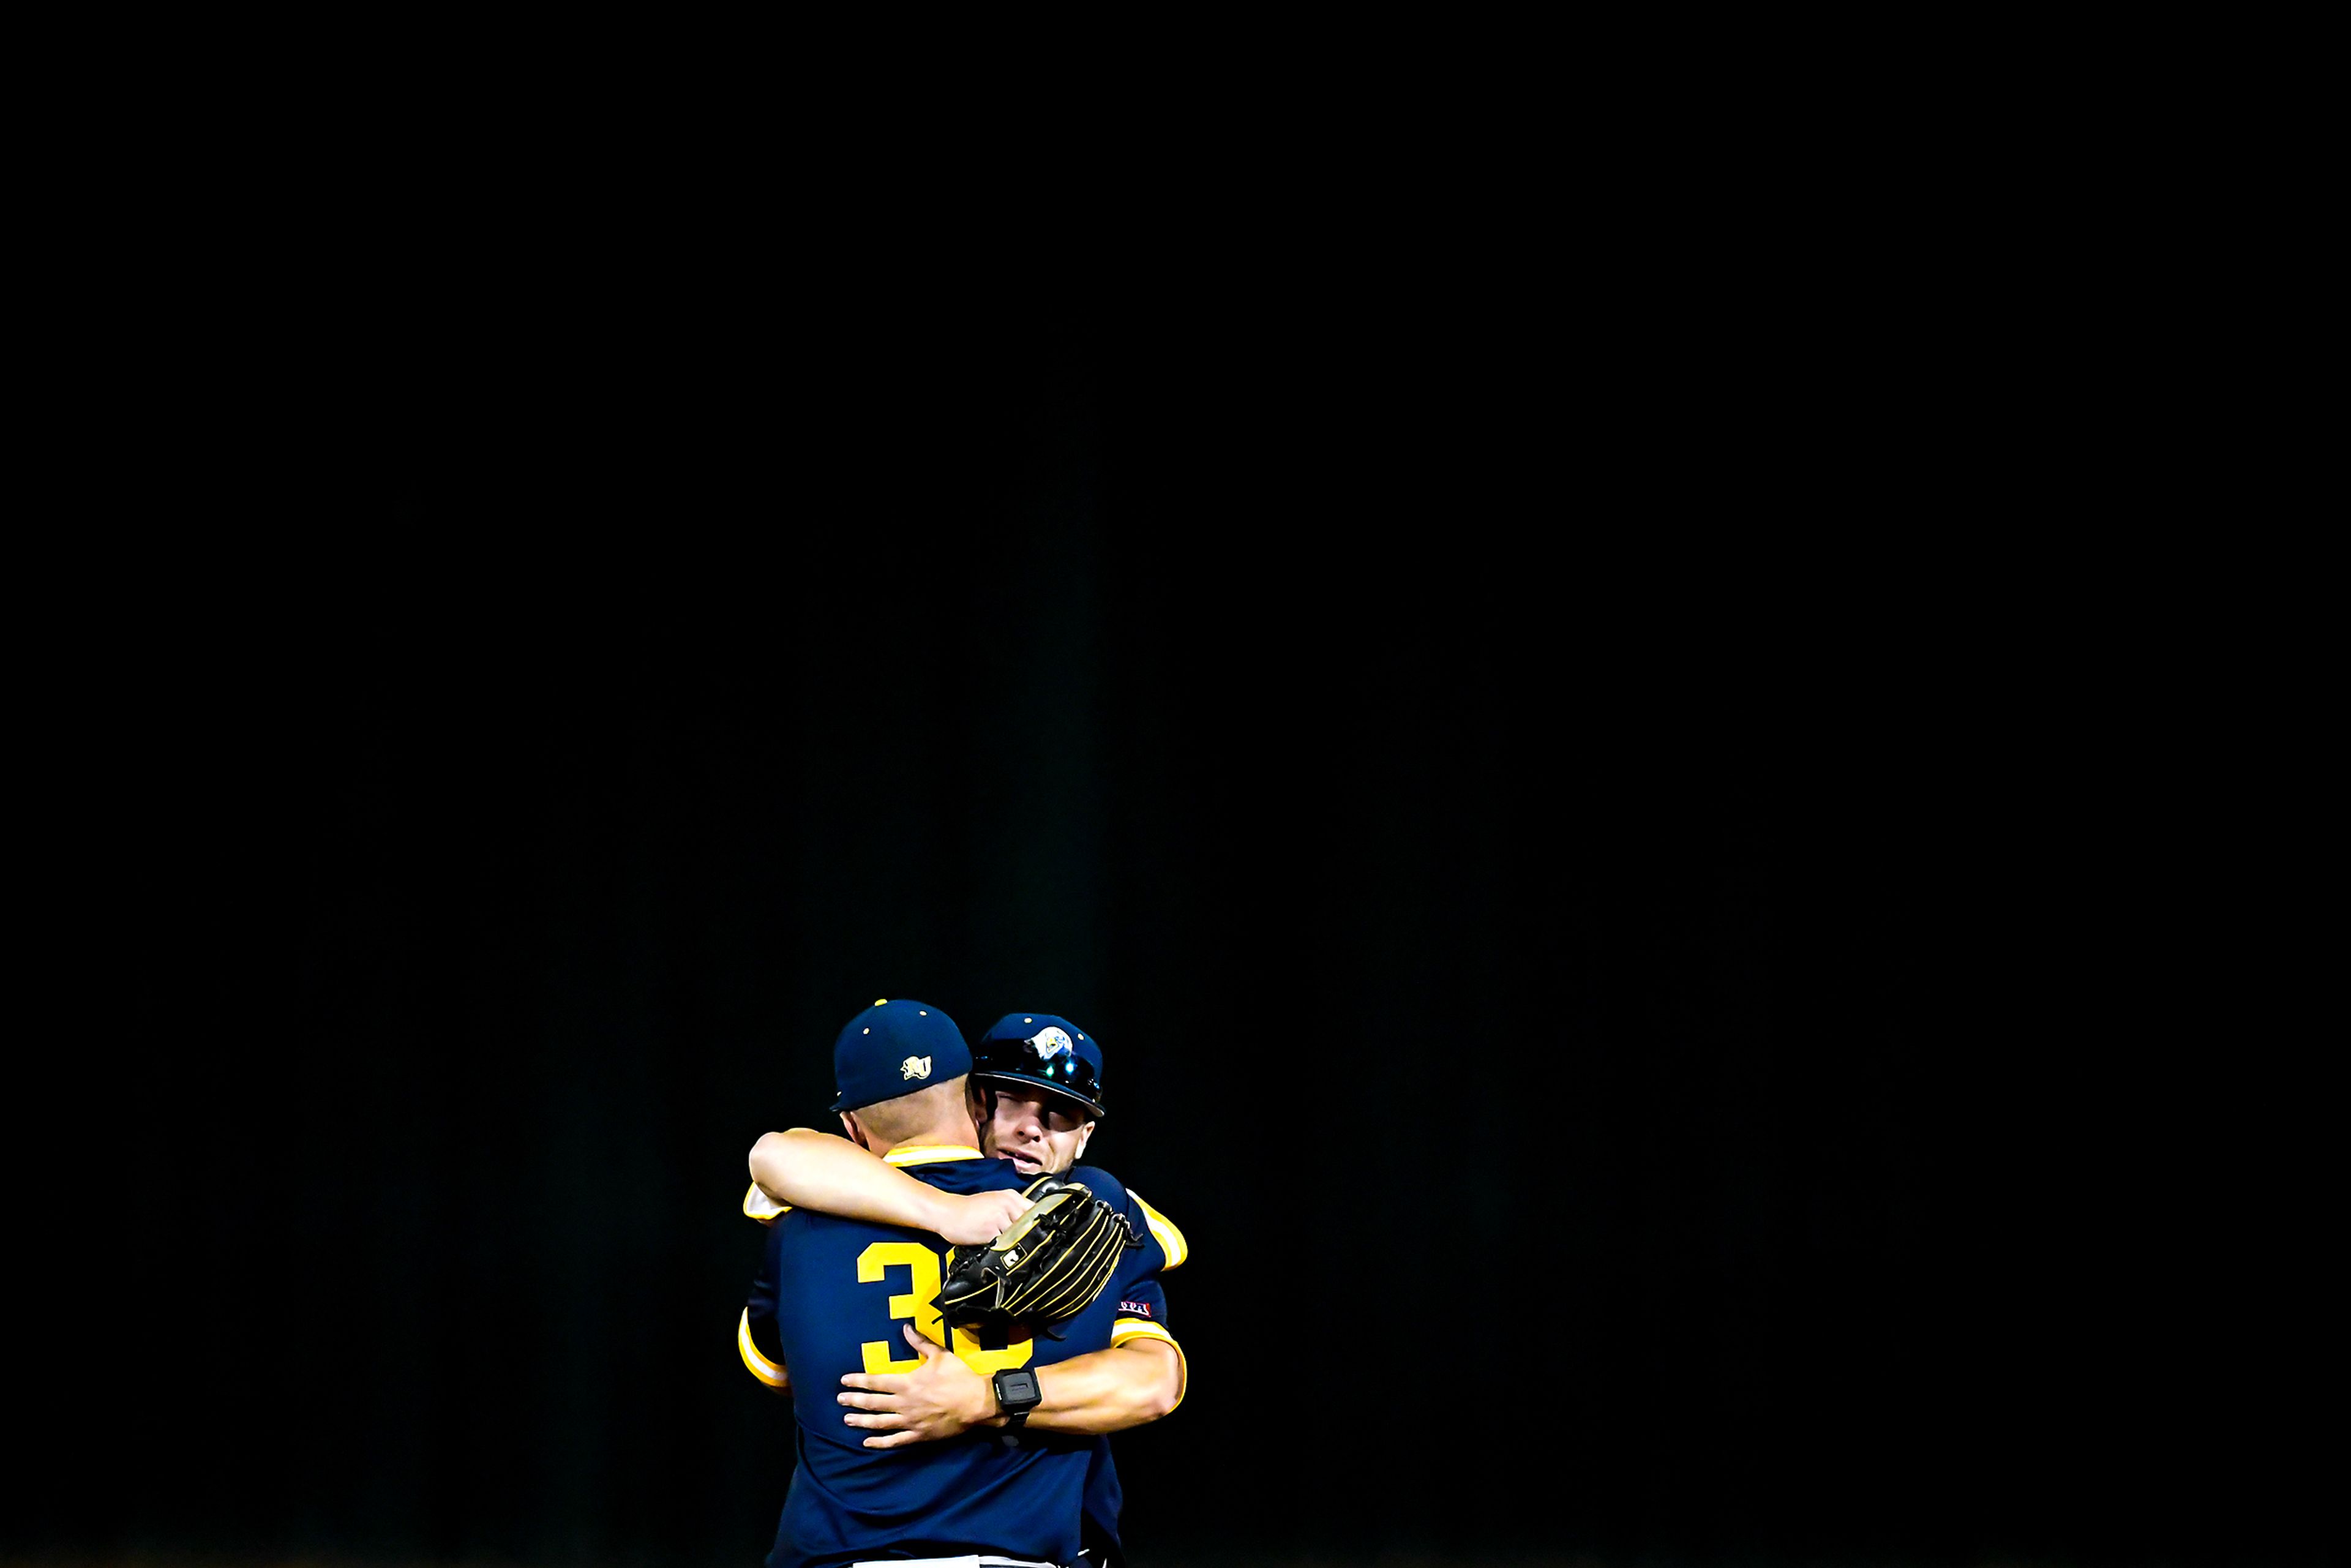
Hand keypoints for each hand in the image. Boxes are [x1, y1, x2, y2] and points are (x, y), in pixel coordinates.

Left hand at [838, 1325, 995, 1447]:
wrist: (976, 1402)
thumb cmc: (958, 1377)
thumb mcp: (940, 1355)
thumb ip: (919, 1343)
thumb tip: (905, 1327)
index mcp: (907, 1383)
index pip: (876, 1381)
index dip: (858, 1381)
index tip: (843, 1381)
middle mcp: (904, 1403)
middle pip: (873, 1403)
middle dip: (854, 1401)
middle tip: (840, 1400)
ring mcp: (910, 1421)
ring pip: (880, 1423)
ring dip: (862, 1422)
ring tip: (847, 1420)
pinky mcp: (919, 1435)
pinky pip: (895, 1441)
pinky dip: (880, 1443)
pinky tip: (867, 1443)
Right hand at [934, 1187, 1031, 1245]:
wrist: (947, 1212)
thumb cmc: (969, 1209)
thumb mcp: (995, 1202)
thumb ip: (1013, 1211)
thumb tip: (1030, 1225)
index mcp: (1011, 1196)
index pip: (1035, 1211)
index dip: (1037, 1223)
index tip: (1036, 1232)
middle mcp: (1008, 1205)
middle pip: (1029, 1225)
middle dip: (1027, 1235)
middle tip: (1021, 1242)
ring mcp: (1000, 1218)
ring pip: (1018, 1236)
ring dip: (1014, 1242)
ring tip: (1005, 1244)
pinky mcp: (991, 1232)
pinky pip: (1004, 1244)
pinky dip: (1003, 1248)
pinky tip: (996, 1246)